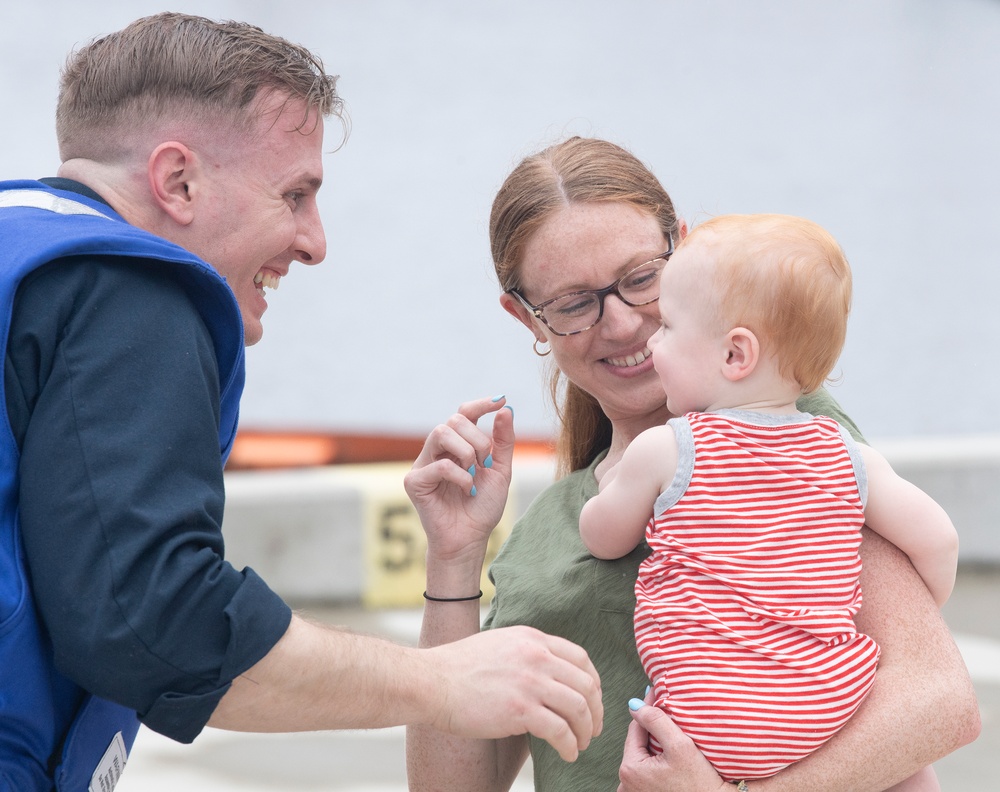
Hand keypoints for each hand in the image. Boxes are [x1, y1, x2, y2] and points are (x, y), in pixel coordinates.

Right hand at [404, 396, 513, 563]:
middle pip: (453, 420)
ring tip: (474, 473)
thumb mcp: (501, 471)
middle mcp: (437, 451)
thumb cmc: (482, 507)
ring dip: (466, 452)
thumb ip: (503, 441)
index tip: (501, 400)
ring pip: (440, 433)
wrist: (471, 539)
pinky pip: (439, 465)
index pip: (463, 413)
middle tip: (486, 463)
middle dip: (478, 439)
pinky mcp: (414, 481)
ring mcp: (423, 464)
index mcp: (457, 445)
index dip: (480, 404)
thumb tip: (505, 409)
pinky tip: (467, 490)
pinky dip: (460, 476)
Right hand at [426, 625, 602, 761]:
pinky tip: (567, 753)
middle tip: (593, 727)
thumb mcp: (500, 644)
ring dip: (585, 730)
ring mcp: (530, 682)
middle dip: (596, 710)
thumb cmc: (459, 668)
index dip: (593, 681)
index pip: (580, 657)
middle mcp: (536, 656)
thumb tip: (549, 671)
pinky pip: (560, 731)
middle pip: (585, 684)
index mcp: (532, 638)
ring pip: (578, 708)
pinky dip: (569, 745)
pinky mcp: (520, 710)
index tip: (594, 699)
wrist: (431, 682)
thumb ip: (526, 652)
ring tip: (581, 743)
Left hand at [617, 696, 725, 791]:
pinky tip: (668, 749)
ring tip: (668, 726)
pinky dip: (655, 757)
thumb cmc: (700, 783)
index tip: (656, 693)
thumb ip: (656, 721)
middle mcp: (626, 782)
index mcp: (629, 768)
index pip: (635, 728)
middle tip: (665, 707)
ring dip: (654, 740)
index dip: (647, 708)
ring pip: (643, 754)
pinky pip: (647, 768)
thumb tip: (634, 705)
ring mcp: (634, 790)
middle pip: (638, 742)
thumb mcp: (680, 746)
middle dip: (651, 726)